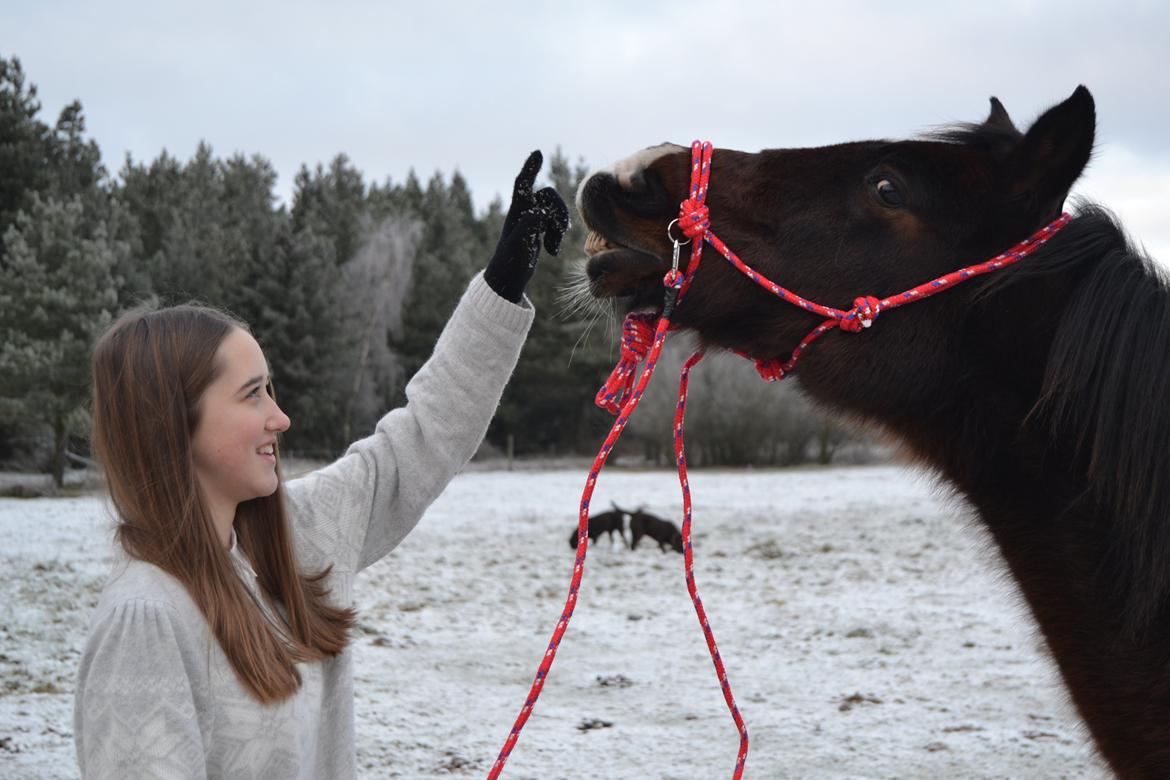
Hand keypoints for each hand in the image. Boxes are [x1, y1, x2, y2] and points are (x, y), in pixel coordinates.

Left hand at [483, 151, 569, 302]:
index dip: (530, 168)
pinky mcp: (538, 230)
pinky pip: (555, 223)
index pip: (522, 184)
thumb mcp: (519, 245)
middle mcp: (524, 212)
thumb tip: (540, 212)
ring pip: (555, 209)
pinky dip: (558, 235)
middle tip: (560, 230)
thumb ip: (528, 227)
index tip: (537, 153)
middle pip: (548, 195)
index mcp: (516, 212)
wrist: (508, 279)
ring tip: (553, 247)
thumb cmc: (510, 263)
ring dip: (559, 226)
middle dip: (558, 210)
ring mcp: (532, 220)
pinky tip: (553, 252)